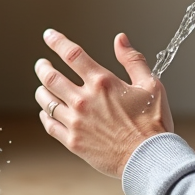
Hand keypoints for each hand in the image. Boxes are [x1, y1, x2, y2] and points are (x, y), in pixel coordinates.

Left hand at [34, 29, 172, 177]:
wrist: (149, 158)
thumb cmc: (153, 123)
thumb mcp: (150, 84)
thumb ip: (132, 60)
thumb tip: (120, 39)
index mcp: (102, 83)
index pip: (72, 54)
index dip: (57, 41)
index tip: (49, 35)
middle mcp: (84, 100)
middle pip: (51, 77)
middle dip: (43, 67)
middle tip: (41, 64)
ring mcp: (76, 122)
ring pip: (47, 101)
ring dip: (41, 90)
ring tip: (41, 87)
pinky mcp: (73, 142)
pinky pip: (50, 125)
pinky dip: (45, 115)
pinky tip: (46, 112)